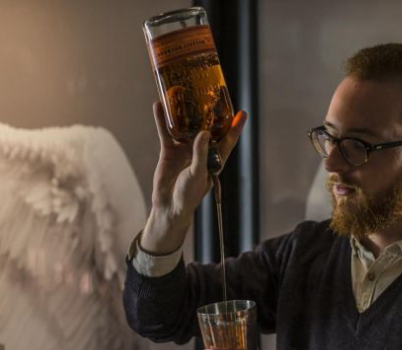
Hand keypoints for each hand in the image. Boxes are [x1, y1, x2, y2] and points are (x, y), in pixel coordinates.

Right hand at [141, 102, 247, 253]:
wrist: (168, 205)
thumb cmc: (189, 194)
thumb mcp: (198, 174)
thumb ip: (201, 153)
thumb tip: (204, 132)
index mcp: (214, 158)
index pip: (228, 139)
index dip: (235, 127)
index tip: (243, 113)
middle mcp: (201, 150)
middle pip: (207, 127)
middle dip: (210, 112)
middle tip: (212, 92)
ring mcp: (185, 149)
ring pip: (186, 125)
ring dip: (184, 111)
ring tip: (183, 91)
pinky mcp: (169, 150)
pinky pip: (166, 131)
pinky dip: (163, 119)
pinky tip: (159, 106)